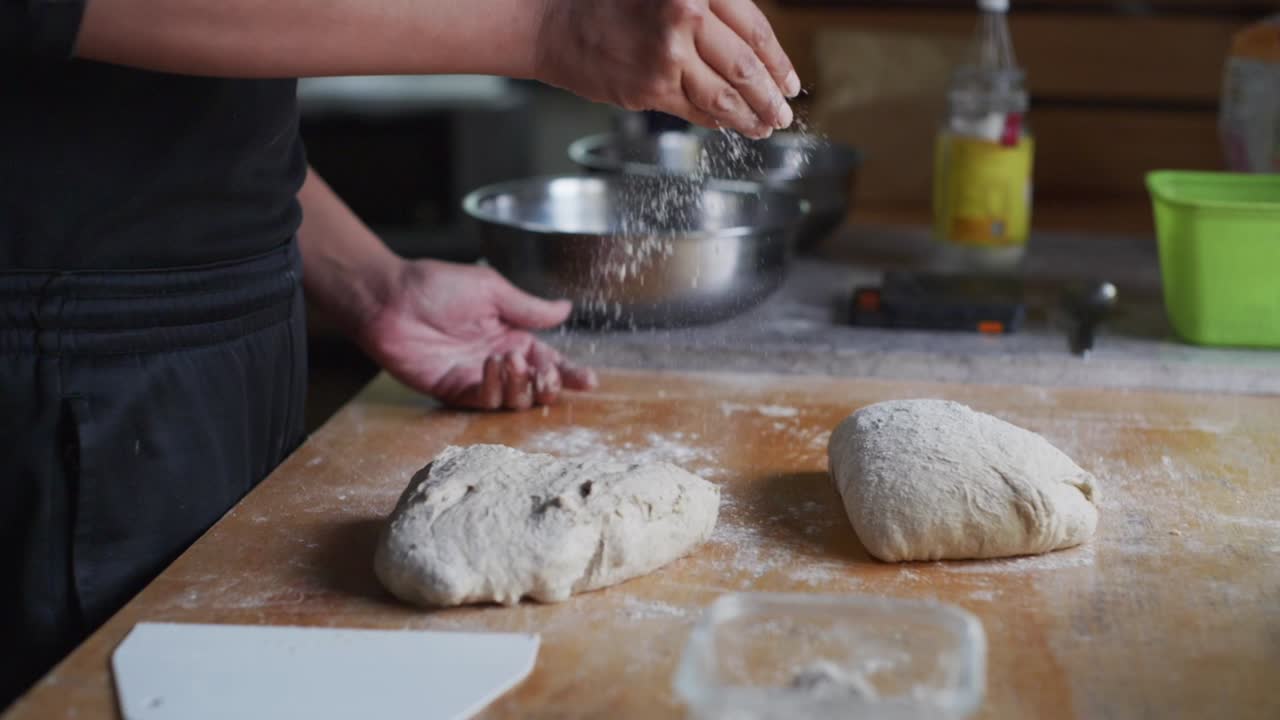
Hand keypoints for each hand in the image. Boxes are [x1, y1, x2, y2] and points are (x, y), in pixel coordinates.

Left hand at [356, 259, 597, 409]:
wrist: (390, 298)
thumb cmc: (437, 286)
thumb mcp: (491, 290)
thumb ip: (528, 308)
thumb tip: (566, 309)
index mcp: (512, 336)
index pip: (549, 360)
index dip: (569, 373)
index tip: (588, 381)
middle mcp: (499, 361)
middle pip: (538, 388)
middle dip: (550, 385)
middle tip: (546, 373)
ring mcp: (477, 378)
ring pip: (515, 400)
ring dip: (521, 384)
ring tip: (509, 359)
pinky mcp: (454, 391)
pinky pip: (485, 401)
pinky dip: (495, 387)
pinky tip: (491, 365)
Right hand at [535, 0, 799, 138]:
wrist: (553, 24)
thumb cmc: (608, 0)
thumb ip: (711, 8)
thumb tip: (756, 49)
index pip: (754, 29)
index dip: (778, 60)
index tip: (791, 82)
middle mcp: (685, 16)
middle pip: (745, 67)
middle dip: (771, 97)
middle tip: (784, 114)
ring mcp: (668, 57)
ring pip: (724, 96)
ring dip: (751, 116)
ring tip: (765, 127)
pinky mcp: (650, 89)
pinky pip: (695, 110)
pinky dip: (718, 120)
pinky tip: (731, 125)